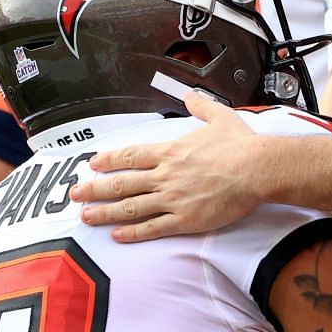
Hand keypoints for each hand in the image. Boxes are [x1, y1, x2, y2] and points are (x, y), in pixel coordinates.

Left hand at [74, 92, 262, 240]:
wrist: (257, 169)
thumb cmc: (241, 146)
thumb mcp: (219, 118)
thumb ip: (201, 107)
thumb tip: (191, 95)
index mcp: (171, 152)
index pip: (130, 156)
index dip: (108, 160)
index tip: (92, 165)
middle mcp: (166, 175)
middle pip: (122, 183)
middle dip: (95, 188)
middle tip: (75, 194)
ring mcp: (173, 198)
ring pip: (131, 207)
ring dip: (105, 212)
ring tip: (86, 216)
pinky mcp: (185, 219)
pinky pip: (153, 228)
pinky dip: (133, 232)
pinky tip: (117, 235)